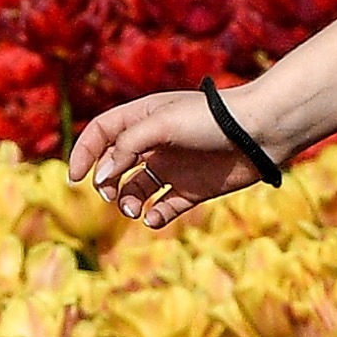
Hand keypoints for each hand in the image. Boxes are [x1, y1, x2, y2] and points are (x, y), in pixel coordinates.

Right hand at [68, 87, 273, 228]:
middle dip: (105, 182)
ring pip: (135, 190)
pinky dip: (154, 217)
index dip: (84, 153)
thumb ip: (127, 148)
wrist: (260, 133)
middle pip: (114, 165)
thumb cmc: (211, 120)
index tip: (75, 177)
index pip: (101, 133)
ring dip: (126, 202)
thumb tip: (101, 177)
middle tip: (110, 193)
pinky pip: (163, 208)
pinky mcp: (192, 190)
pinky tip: (154, 218)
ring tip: (132, 209)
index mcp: (144, 118)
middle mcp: (155, 144)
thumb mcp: (161, 124)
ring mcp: (173, 168)